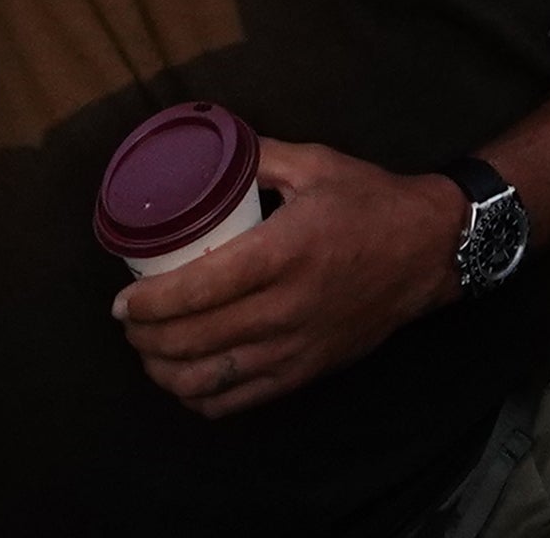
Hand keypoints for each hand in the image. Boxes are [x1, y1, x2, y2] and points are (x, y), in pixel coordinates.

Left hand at [116, 136, 459, 415]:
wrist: (429, 250)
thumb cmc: (369, 201)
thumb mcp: (315, 164)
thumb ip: (256, 157)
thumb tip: (203, 148)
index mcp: (285, 251)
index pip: (200, 289)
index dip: (149, 303)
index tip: (121, 302)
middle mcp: (287, 307)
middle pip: (194, 340)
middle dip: (145, 339)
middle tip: (128, 324)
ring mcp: (296, 347)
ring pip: (210, 379)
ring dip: (166, 373)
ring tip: (149, 353)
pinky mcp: (306, 372)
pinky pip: (240, 401)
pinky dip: (202, 397)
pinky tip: (186, 380)